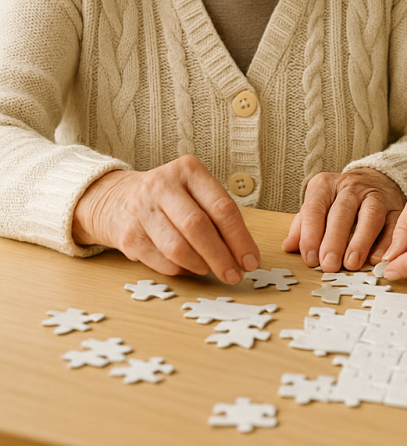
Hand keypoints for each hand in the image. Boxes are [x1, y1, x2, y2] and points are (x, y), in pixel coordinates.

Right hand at [72, 155, 260, 283]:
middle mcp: (163, 185)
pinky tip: (187, 267)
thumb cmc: (169, 198)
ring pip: (178, 248)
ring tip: (210, 270)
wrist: (117, 198)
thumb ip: (218, 215)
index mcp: (188, 170)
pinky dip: (180, 270)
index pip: (221, 207)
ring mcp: (143, 210)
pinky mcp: (129, 235)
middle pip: (199, 227)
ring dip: (200, 265)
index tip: (251, 260)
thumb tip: (244, 254)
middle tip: (233, 275)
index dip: (240, 238)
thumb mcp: (194, 191)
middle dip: (221, 257)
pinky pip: (161, 261)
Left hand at [282, 168, 405, 271]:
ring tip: (352, 263)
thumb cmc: (338, 201)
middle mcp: (351, 187)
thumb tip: (289, 246)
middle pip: (342, 212)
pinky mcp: (396, 207)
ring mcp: (376, 196)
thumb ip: (303, 225)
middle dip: (334, 240)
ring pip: (370, 215)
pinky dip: (386, 243)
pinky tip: (377, 260)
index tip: (309, 259)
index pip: (315, 208)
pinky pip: (393, 224)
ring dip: (361, 241)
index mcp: (325, 185)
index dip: (311, 235)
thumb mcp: (316, 206)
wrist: (373, 180)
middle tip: (329, 265)